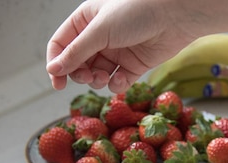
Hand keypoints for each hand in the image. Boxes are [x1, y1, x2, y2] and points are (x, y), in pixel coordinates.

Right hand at [46, 0, 197, 92]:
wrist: (174, 16)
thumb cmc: (136, 13)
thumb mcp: (100, 31)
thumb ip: (76, 53)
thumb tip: (53, 70)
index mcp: (85, 21)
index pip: (61, 45)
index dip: (56, 63)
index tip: (57, 82)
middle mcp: (99, 37)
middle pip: (77, 64)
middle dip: (79, 74)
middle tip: (87, 77)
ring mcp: (116, 52)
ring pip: (96, 75)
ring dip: (97, 81)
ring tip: (104, 77)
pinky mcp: (133, 66)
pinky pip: (117, 82)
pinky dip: (117, 84)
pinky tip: (123, 78)